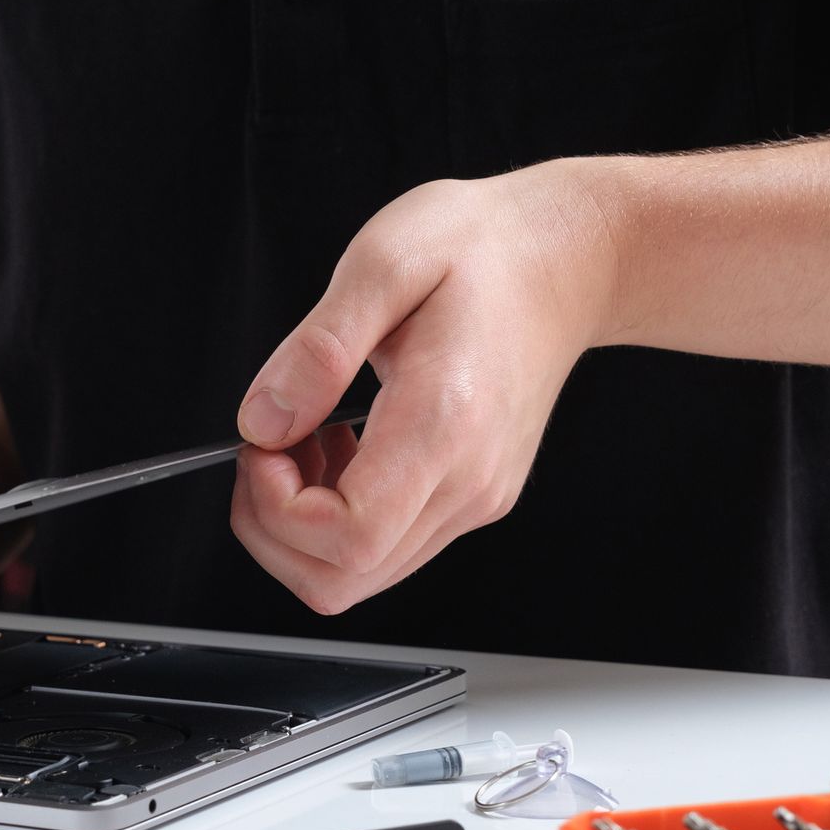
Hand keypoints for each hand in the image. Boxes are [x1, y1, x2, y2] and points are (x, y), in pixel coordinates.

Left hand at [230, 160, 620, 614]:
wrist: (568, 262)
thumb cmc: (486, 251)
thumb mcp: (385, 261)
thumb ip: (319, 348)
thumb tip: (265, 421)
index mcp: (443, 424)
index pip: (348, 537)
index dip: (278, 510)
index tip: (262, 447)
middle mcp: (466, 481)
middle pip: (344, 577)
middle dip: (273, 528)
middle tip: (265, 451)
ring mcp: (474, 499)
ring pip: (360, 575)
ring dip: (303, 526)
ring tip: (302, 441)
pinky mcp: (474, 499)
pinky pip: (388, 547)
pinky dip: (339, 519)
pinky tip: (338, 450)